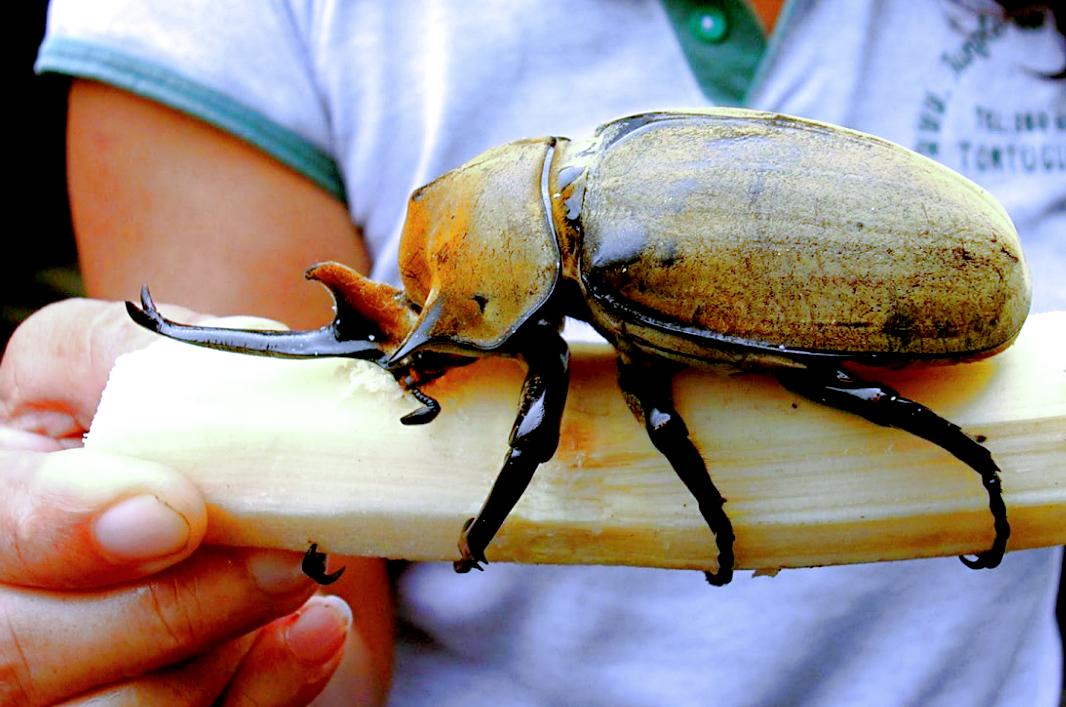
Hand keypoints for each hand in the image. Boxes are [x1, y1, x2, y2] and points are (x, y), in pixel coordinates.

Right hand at [0, 299, 364, 705]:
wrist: (193, 486)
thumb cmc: (147, 420)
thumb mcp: (113, 363)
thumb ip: (129, 358)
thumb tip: (196, 383)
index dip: (66, 531)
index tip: (175, 514)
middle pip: (24, 658)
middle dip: (169, 610)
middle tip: (283, 556)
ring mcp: (57, 689)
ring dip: (223, 649)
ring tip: (300, 576)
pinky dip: (267, 689)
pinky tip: (319, 630)